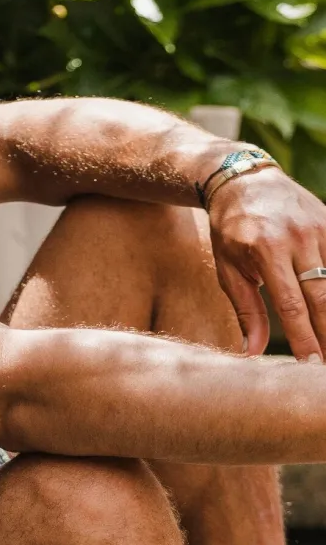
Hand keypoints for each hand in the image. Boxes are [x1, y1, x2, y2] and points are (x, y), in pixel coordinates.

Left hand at [208, 164, 325, 360]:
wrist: (243, 180)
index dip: (304, 337)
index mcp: (266, 250)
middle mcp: (298, 237)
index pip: (291, 305)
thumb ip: (246, 310)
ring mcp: (320, 227)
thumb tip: (251, 352)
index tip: (311, 364)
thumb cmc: (229, 231)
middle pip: (323, 295)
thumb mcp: (228, 269)